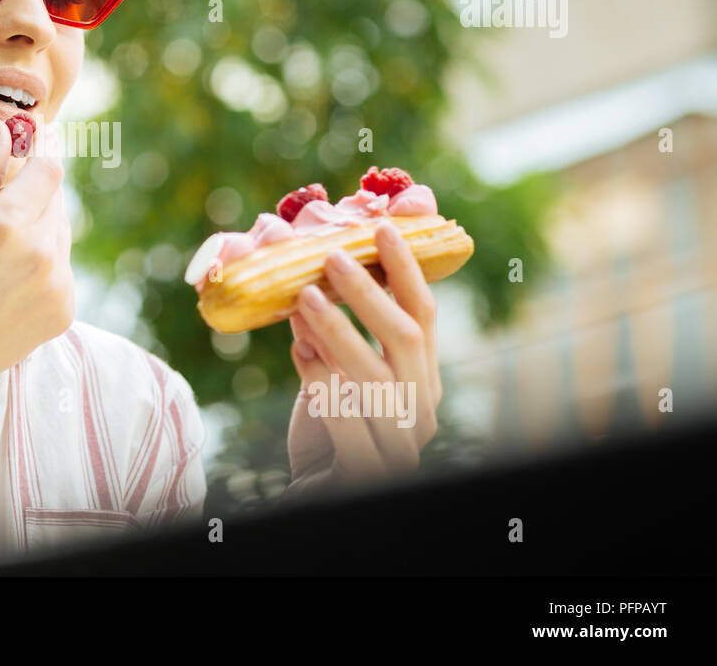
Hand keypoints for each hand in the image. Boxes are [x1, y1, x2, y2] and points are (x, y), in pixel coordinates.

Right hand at [0, 118, 73, 402]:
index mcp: (7, 223)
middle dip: (31, 197)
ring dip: (37, 231)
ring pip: (60, 234)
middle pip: (55, 200)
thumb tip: (4, 129)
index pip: (48, 168)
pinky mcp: (64, 311)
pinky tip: (4, 284)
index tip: (29, 147)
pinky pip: (61, 269)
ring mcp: (58, 285)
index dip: (39, 154)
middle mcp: (42, 253)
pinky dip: (42, 266)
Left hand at [284, 220, 441, 496]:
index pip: (423, 316)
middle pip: (404, 341)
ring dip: (338, 333)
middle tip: (333, 257)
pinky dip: (323, 384)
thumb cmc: (328, 428)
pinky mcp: (370, 473)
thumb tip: (308, 268)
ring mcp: (403, 445)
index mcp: (422, 379)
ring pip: (376, 380)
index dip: (405, 272)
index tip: (382, 229)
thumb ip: (333, 331)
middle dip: (369, 296)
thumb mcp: (336, 372)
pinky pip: (349, 424)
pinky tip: (298, 351)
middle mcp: (422, 409)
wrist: (318, 493)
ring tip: (305, 298)